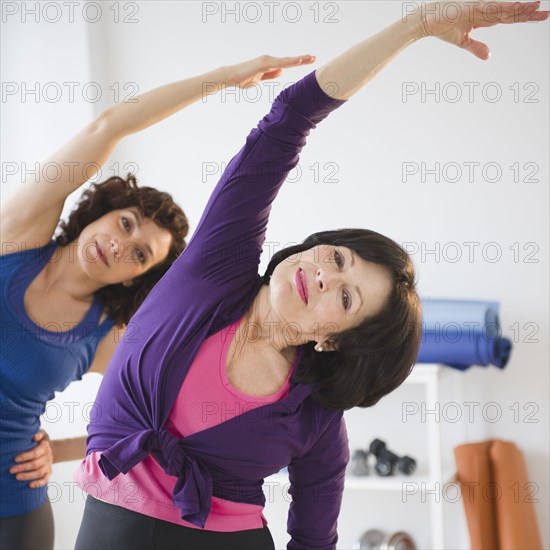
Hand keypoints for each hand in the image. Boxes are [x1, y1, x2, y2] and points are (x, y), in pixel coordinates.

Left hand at [10, 430, 53, 488]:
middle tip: (11, 470)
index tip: (15, 459)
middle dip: (23, 467)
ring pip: (39, 473)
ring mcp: (48, 466)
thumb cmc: (40, 442)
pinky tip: (29, 485)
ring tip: (17, 477)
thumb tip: (34, 436)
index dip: (26, 456)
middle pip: (35, 464)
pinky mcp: (48, 473)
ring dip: (27, 476)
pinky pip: (45, 480)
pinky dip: (38, 483)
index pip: (36, 452)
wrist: (50, 450)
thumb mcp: (42, 434)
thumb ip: (39, 434)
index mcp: (45, 447)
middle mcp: (48, 457)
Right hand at [224, 54, 315, 87]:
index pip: (286, 64)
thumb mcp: (260, 78)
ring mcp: (267, 61)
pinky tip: (298, 61)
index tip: (308, 61)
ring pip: (286, 61)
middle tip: (314, 58)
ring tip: (310, 58)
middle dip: (302, 59)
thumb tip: (282, 71)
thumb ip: (271, 74)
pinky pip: (279, 63)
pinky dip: (289, 62)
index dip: (297, 62)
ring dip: (298, 59)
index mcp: (269, 65)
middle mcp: (269, 60)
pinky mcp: (263, 63)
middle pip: (289, 60)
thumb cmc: (243, 79)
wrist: (231, 77)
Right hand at [415, 1, 548, 58]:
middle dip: (528, 12)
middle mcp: (485, 9)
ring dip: (520, 8)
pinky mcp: (472, 7)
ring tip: (536, 8)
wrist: (426, 21)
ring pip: (504, 8)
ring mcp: (479, 7)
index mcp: (484, 16)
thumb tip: (489, 56)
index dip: (524, 16)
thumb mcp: (462, 41)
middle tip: (546, 13)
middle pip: (510, 11)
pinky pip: (491, 8)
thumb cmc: (443, 28)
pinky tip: (516, 7)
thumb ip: (476, 47)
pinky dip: (504, 8)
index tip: (540, 16)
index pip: (508, 16)